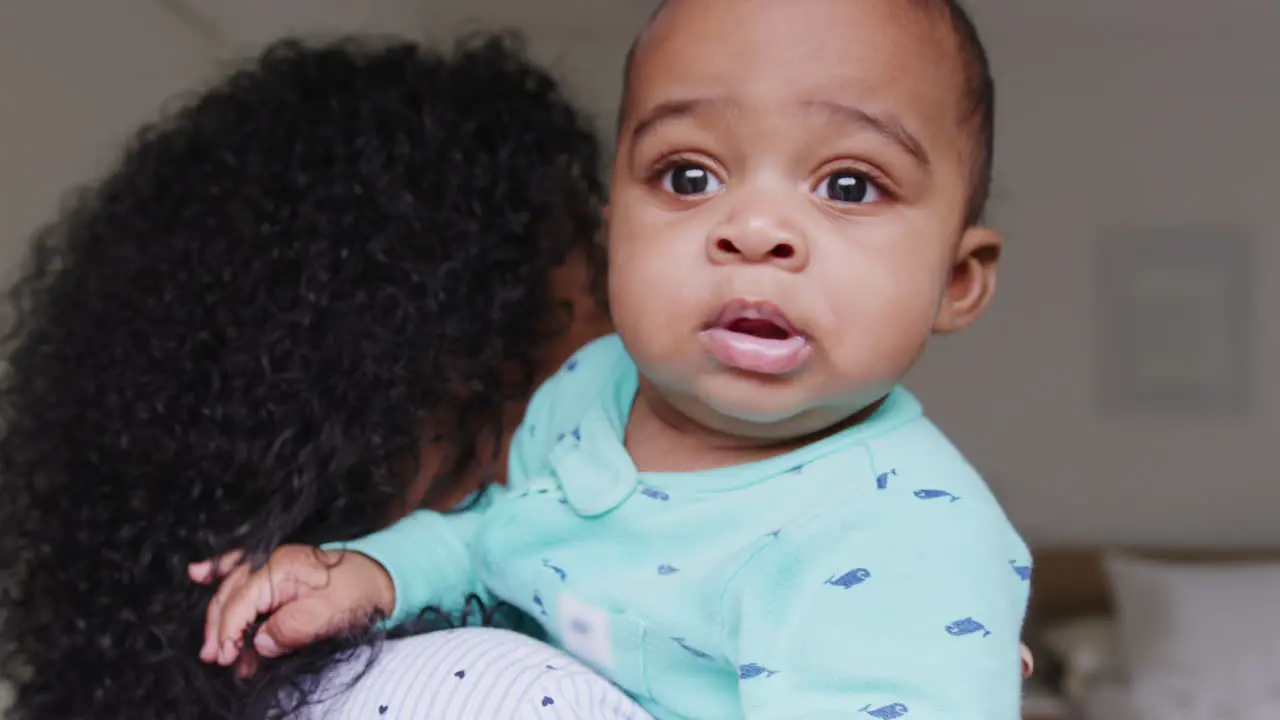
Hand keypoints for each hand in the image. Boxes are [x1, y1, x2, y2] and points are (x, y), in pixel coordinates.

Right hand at [189, 544, 394, 676]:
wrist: (376, 576)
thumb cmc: (354, 594)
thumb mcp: (325, 616)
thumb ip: (289, 629)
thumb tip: (259, 643)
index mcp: (279, 570)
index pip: (240, 604)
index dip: (228, 633)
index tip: (224, 658)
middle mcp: (269, 562)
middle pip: (229, 597)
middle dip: (219, 630)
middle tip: (217, 659)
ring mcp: (270, 562)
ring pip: (230, 589)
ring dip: (223, 619)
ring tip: (217, 648)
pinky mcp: (274, 567)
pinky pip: (238, 565)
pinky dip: (218, 570)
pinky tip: (197, 573)